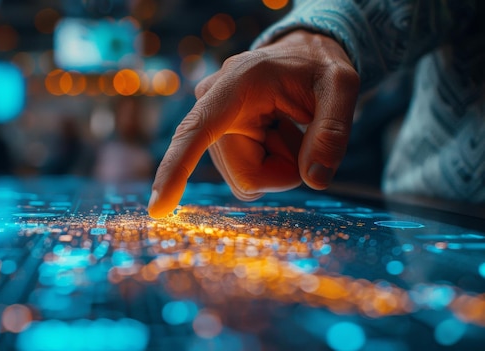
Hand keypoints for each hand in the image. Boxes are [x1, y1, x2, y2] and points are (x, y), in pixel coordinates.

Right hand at [148, 30, 359, 217]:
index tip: (157, 209)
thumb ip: (333, 130)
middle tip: (297, 131)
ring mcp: (212, 128)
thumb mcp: (342, 84)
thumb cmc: (316, 66)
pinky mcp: (218, 144)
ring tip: (284, 127)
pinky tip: (274, 135)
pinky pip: (247, 179)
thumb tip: (313, 181)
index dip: (176, 169)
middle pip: (247, 178)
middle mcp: (211, 107)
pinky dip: (271, 167)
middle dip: (284, 170)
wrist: (299, 56)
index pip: (197, 131)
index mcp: (234, 86)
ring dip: (278, 167)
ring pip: (247, 183)